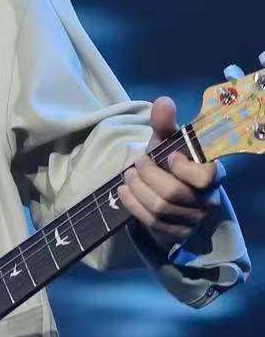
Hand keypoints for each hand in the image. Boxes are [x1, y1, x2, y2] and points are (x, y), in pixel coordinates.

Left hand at [117, 95, 223, 243]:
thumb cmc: (169, 162)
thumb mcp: (166, 141)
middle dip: (148, 175)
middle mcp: (208, 200)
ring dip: (137, 188)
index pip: (208, 177)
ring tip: (128, 175)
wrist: (165, 189)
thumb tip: (163, 102)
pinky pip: (152, 223)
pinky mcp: (177, 234)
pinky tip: (123, 191)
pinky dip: (133, 205)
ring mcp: (193, 220)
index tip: (169, 155)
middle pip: (174, 193)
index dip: (184, 168)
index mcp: (213, 175)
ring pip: (160, 208)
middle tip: (136, 162)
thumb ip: (165, 123)